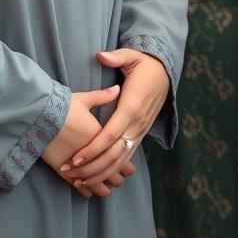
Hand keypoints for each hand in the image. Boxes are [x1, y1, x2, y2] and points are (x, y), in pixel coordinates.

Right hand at [42, 85, 126, 197]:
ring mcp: (76, 162)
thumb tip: (118, 88)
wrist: (40, 116)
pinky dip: (83, 188)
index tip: (131, 170)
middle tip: (121, 182)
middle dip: (115, 177)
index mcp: (100, 135)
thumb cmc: (64, 106)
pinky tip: (88, 194)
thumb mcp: (85, 99)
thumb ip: (103, 97)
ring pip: (92, 179)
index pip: (116, 153)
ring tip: (107, 192)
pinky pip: (75, 182)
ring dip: (101, 186)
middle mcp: (91, 152)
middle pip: (107, 168)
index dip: (125, 163)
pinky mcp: (61, 168)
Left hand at [61, 49, 169, 187]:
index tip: (75, 159)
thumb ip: (116, 57)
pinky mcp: (141, 134)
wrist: (166, 73)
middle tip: (71, 174)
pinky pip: (127, 156)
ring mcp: (141, 131)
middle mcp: (137, 123)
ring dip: (101, 173)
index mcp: (132, 106)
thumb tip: (101, 55)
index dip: (93, 149)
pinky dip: (113, 169)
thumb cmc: (146, 65)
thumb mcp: (133, 56)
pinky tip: (98, 176)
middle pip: (115, 153)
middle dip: (92, 167)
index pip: (111, 134)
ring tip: (80, 181)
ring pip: (121, 160)